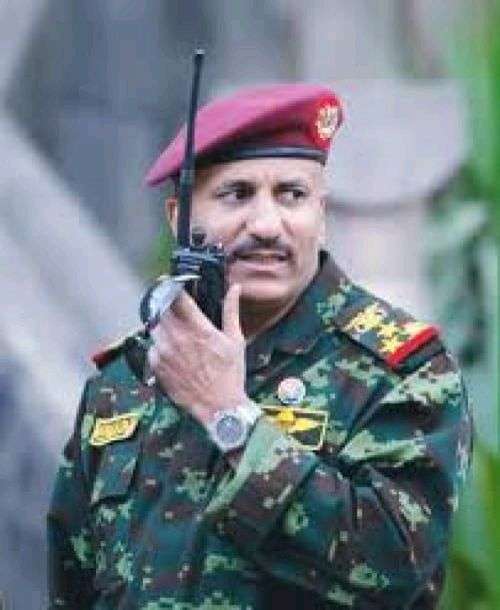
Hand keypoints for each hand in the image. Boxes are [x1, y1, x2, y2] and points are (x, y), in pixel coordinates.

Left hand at [147, 283, 247, 426]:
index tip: (165, 280)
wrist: (219, 407)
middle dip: (165, 306)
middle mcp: (178, 338)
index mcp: (198, 329)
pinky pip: (152, 348)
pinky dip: (159, 345)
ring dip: (161, 325)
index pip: (177, 298)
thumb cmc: (230, 374)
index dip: (169, 285)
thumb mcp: (235, 340)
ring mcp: (165, 353)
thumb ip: (231, 311)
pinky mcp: (157, 366)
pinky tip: (172, 352)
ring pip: (154, 327)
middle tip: (171, 307)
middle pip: (161, 310)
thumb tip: (234, 288)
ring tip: (174, 333)